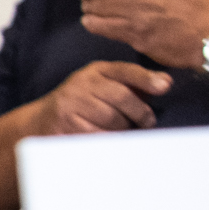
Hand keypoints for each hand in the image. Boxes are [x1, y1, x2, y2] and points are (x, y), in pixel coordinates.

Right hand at [30, 59, 173, 134]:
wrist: (43, 120)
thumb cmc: (84, 103)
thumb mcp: (106, 86)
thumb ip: (135, 84)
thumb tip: (166, 82)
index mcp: (96, 70)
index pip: (125, 70)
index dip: (146, 78)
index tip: (165, 87)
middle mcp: (82, 82)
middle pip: (122, 97)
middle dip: (140, 113)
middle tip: (147, 122)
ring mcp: (72, 102)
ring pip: (113, 119)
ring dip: (124, 129)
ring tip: (122, 130)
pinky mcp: (66, 123)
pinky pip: (99, 135)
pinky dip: (110, 139)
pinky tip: (110, 138)